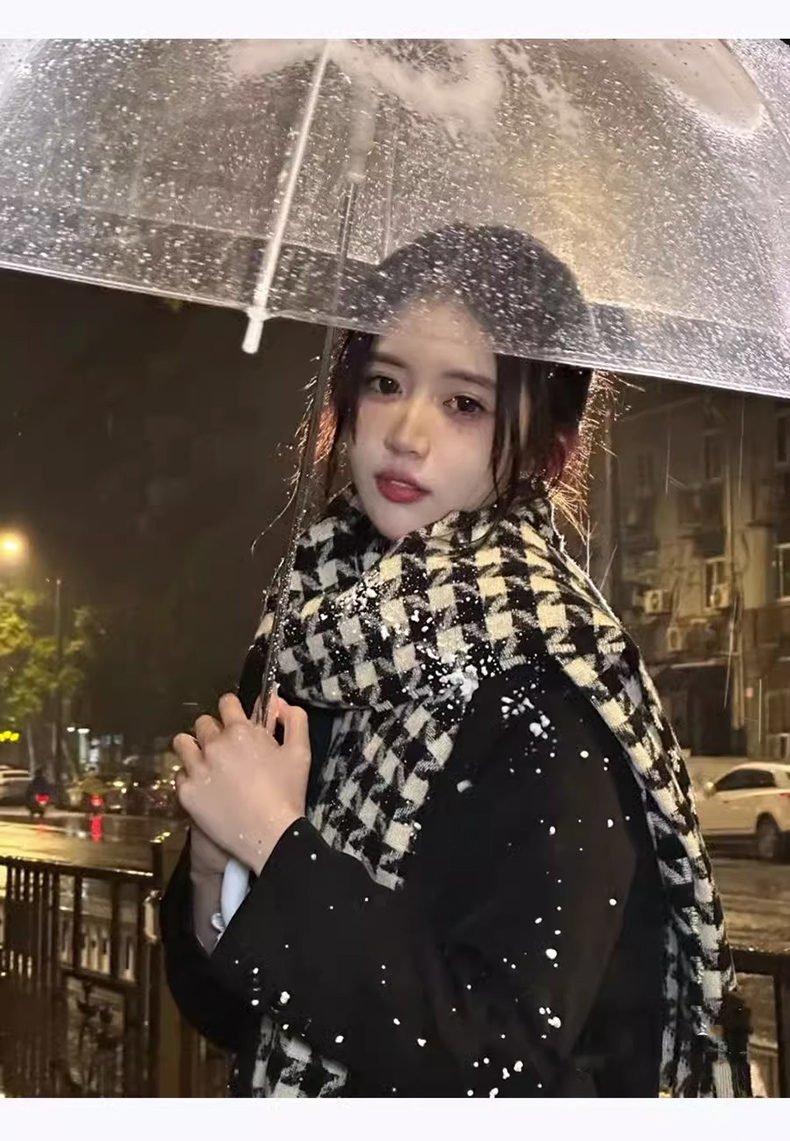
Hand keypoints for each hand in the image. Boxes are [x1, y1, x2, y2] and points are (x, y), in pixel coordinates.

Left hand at [173, 693, 309, 875]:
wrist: (270, 836)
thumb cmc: (287, 794)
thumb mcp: (301, 752)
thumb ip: (294, 720)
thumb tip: (278, 703)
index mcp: (241, 731)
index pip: (226, 703)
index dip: (232, 709)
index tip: (235, 721)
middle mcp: (215, 744)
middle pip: (203, 723)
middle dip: (213, 731)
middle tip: (225, 748)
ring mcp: (197, 768)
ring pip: (182, 743)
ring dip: (193, 747)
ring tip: (204, 762)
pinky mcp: (187, 792)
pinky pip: (179, 774)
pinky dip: (189, 777)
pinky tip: (204, 787)